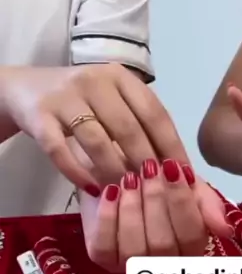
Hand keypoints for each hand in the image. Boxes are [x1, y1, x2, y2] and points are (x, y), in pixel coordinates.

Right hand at [0, 64, 186, 192]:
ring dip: (115, 170)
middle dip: (146, 162)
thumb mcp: (114, 105)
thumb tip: (177, 170)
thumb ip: (141, 128)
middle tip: (159, 192)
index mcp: (120, 78)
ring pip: (96, 140)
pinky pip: (59, 149)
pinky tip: (92, 190)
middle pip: (128, 127)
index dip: (171, 146)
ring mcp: (65, 97)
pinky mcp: (39, 116)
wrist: (24, 89)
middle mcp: (94, 81)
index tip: (183, 176)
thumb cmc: (82, 103)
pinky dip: (77, 172)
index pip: (155, 113)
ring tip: (127, 195)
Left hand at [81, 159, 227, 270]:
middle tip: (149, 168)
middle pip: (163, 244)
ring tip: (129, 179)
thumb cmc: (161, 180)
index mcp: (191, 249)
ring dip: (131, 209)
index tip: (174, 169)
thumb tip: (225, 229)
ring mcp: (132, 266)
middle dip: (155, 202)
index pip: (192, 236)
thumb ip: (209, 205)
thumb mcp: (190, 186)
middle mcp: (164, 265)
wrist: (121, 168)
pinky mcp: (104, 259)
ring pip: (134, 249)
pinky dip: (107, 217)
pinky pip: (105, 247)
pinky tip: (111, 191)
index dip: (182, 203)